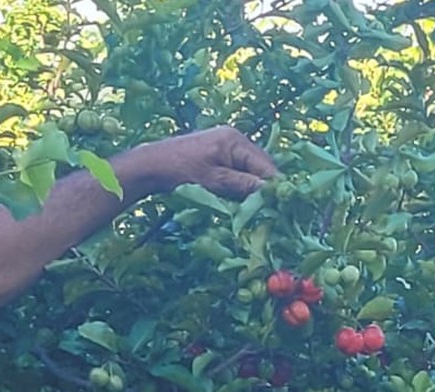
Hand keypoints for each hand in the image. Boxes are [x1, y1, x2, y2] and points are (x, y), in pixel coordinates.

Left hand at [133, 125, 278, 199]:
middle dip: (265, 186)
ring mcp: (226, 144)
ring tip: (257, 206)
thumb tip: (268, 191)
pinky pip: (238, 168)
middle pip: (260, 165)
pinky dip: (241, 182)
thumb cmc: (180, 171)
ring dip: (253, 186)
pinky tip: (241, 197)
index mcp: (236, 140)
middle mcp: (234, 138)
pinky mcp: (218, 153)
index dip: (274, 185)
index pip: (265, 165)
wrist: (152, 164)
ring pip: (250, 168)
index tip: (282, 205)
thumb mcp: (214, 180)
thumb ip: (242, 184)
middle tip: (271, 209)